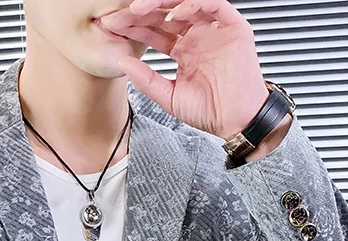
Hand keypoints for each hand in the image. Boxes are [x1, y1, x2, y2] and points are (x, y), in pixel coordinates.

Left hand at [99, 0, 270, 139]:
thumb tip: (122, 63)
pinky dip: (193, 5)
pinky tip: (174, 13)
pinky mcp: (233, 27)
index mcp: (183, 50)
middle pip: (165, 14)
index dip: (133, 28)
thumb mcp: (169, 96)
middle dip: (140, 13)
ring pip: (186, 3)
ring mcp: (214, 29)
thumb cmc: (210, 111)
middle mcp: (197, 36)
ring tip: (138, 9)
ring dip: (161, 3)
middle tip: (118, 16)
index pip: (154, 31)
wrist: (236, 121)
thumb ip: (146, 79)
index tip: (111, 28)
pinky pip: (214, 5)